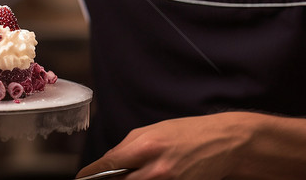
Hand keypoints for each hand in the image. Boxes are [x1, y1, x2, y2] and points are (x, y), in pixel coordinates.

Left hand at [77, 113, 250, 179]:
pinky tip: (141, 179)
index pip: (108, 165)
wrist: (224, 143)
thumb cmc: (188, 132)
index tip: (81, 178)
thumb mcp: (154, 131)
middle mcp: (156, 169)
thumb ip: (128, 146)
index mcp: (146, 146)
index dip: (90, 174)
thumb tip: (108, 163)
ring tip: (122, 178)